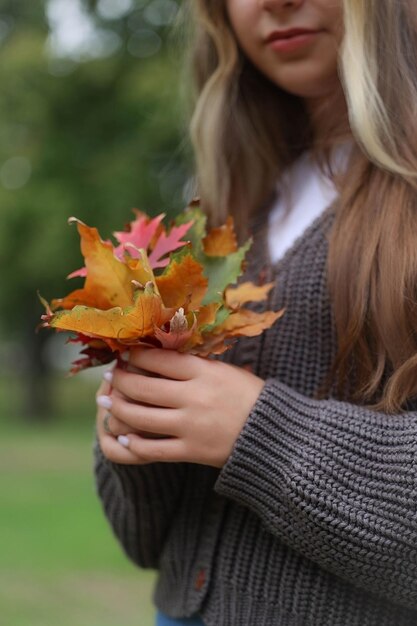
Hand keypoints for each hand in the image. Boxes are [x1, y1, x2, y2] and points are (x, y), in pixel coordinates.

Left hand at [96, 348, 264, 467]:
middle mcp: (194, 397)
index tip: (126, 354)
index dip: (136, 356)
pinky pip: (153, 448)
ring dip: (118, 408)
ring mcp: (191, 426)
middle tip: (111, 377)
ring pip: (140, 417)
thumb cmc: (250, 397)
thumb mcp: (225, 371)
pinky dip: (134, 442)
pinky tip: (126, 436)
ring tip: (107, 402)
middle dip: (120, 380)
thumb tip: (157, 356)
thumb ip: (194, 365)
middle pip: (142, 387)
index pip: (159, 359)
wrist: (275, 435)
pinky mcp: (191, 451)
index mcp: (205, 372)